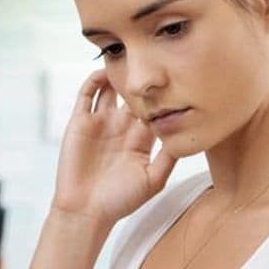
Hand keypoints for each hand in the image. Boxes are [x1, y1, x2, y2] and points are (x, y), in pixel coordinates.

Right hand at [52, 70, 176, 225]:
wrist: (85, 211)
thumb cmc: (120, 201)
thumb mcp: (154, 180)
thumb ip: (170, 157)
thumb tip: (188, 133)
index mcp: (140, 139)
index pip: (154, 108)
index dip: (163, 94)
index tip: (176, 77)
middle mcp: (121, 127)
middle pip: (133, 94)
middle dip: (142, 79)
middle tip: (154, 57)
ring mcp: (100, 123)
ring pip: (110, 88)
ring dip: (117, 73)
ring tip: (128, 58)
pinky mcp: (80, 122)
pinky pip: (87, 94)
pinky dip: (95, 79)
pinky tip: (105, 72)